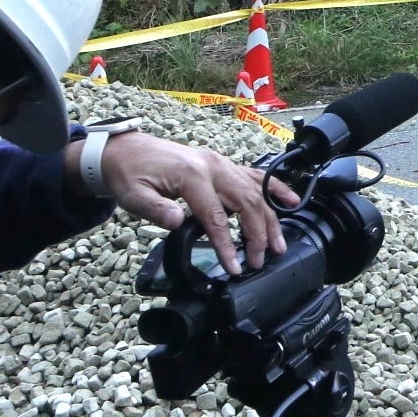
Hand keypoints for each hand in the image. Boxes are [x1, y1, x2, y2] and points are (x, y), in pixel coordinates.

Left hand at [84, 132, 298, 274]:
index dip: (225, 244)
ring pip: (255, 191)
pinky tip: (290, 201)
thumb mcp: (133, 195)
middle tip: (258, 260)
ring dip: (270, 218)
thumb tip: (177, 224)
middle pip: (245, 202)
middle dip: (256, 234)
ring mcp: (221, 164)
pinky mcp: (222, 165)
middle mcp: (213, 167)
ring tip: (279, 243)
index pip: (215, 216)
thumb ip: (155, 210)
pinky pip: (254, 176)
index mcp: (192, 175)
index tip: (233, 266)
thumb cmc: (130, 174)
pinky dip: (274, 189)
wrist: (127, 150)